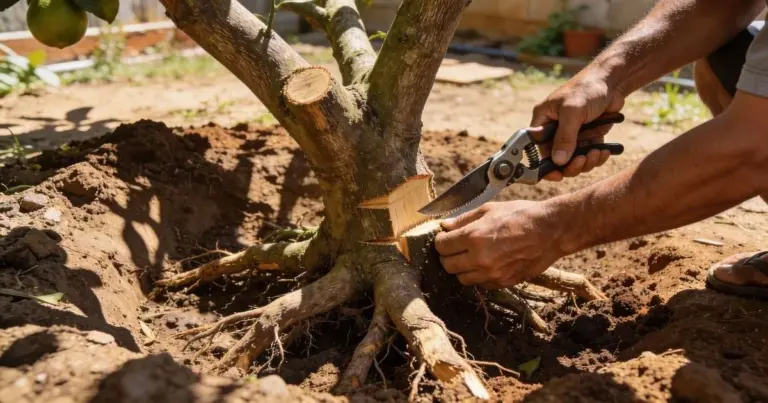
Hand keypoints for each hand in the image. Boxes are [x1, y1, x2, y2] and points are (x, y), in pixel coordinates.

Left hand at [433, 201, 566, 288]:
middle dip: (447, 255)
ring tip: (471, 255)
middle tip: (455, 246)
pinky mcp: (503, 282)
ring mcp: (492, 274)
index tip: (446, 236)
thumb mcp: (490, 209)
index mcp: (474, 237)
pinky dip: (479, 275)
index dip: (441, 240)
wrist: (551, 231)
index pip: (441, 246)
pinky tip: (487, 262)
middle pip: (447, 265)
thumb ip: (464, 219)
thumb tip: (445, 226)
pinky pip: (481, 284)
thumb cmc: (521, 215)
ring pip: (462, 278)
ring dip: (462, 268)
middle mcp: (480, 259)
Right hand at [532, 70, 625, 180]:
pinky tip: (604, 151)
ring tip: (597, 153)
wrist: (613, 81)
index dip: (545, 165)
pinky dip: (596, 157)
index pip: (538, 149)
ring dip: (586, 162)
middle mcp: (555, 129)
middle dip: (571, 164)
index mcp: (543, 120)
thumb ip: (565, 137)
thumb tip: (558, 161)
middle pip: (556, 159)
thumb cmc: (587, 88)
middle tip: (582, 161)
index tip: (557, 174)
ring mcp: (571, 134)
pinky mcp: (587, 136)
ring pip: (573, 160)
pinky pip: (588, 155)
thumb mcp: (573, 111)